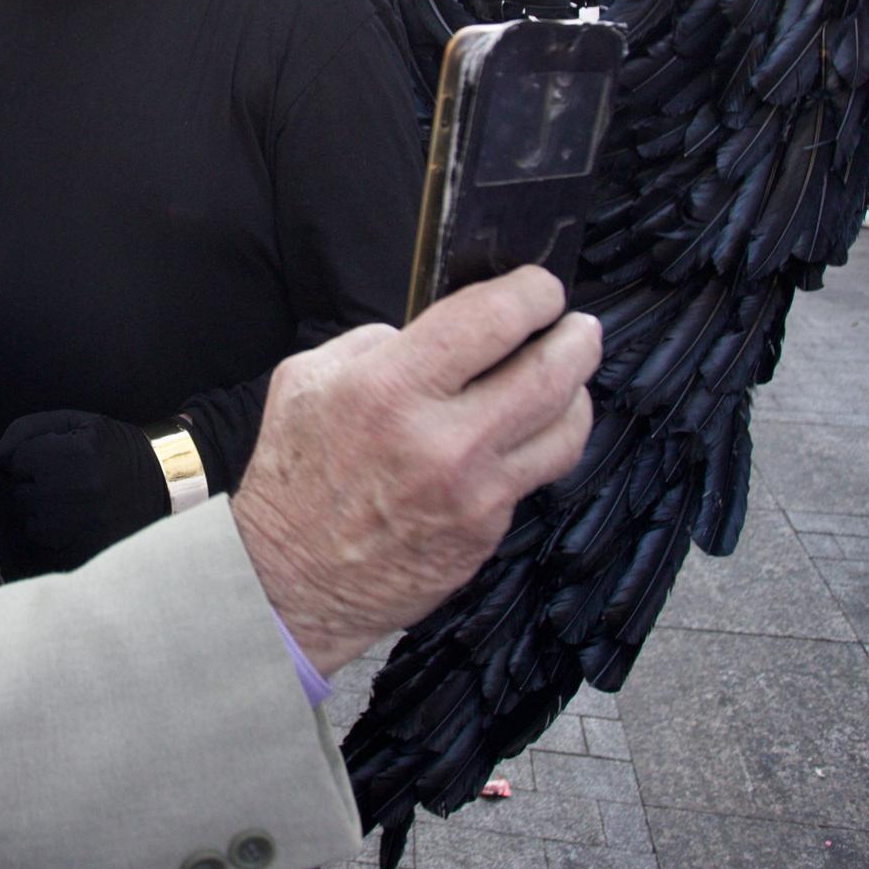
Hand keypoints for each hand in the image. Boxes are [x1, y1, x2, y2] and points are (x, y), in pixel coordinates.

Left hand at [0, 410, 170, 578]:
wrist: (163, 484)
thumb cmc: (112, 448)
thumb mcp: (77, 421)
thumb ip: (28, 430)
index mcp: (77, 454)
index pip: (17, 459)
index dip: (32, 455)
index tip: (55, 455)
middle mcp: (76, 493)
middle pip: (19, 490)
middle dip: (34, 482)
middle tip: (65, 477)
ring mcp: (80, 526)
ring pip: (28, 517)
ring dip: (40, 507)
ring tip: (71, 497)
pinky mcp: (82, 550)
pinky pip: (43, 540)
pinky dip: (51, 529)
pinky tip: (75, 518)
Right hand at [232, 267, 596, 676]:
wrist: (290, 580)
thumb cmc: (293, 477)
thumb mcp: (304, 380)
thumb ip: (374, 344)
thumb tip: (435, 334)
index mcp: (389, 388)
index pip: (491, 319)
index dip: (531, 292)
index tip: (539, 288)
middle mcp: (442, 440)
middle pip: (550, 372)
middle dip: (577, 338)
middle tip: (578, 326)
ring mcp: (473, 492)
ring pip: (565, 429)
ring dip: (578, 392)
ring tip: (570, 377)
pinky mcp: (487, 532)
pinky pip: (536, 475)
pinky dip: (540, 444)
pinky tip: (527, 432)